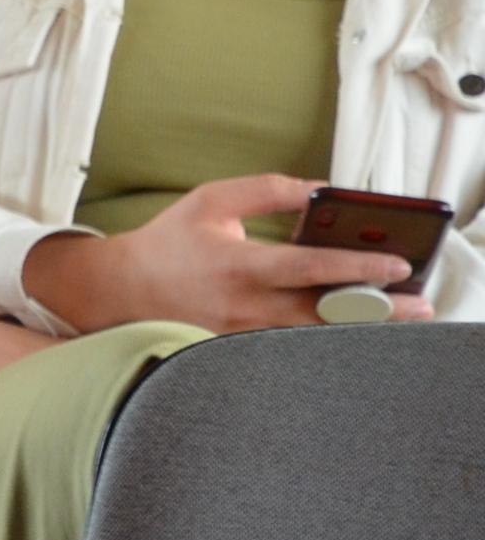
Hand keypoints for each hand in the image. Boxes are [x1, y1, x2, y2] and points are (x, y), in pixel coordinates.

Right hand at [23, 174, 440, 334]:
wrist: (120, 289)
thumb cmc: (168, 241)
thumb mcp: (211, 200)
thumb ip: (267, 191)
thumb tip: (318, 190)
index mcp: (239, 265)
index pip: (310, 267)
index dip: (356, 266)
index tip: (397, 264)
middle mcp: (245, 305)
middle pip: (325, 313)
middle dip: (377, 310)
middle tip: (419, 306)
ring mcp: (242, 334)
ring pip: (313, 335)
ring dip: (357, 326)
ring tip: (397, 317)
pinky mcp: (238, 349)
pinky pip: (291, 345)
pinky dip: (325, 337)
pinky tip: (352, 329)